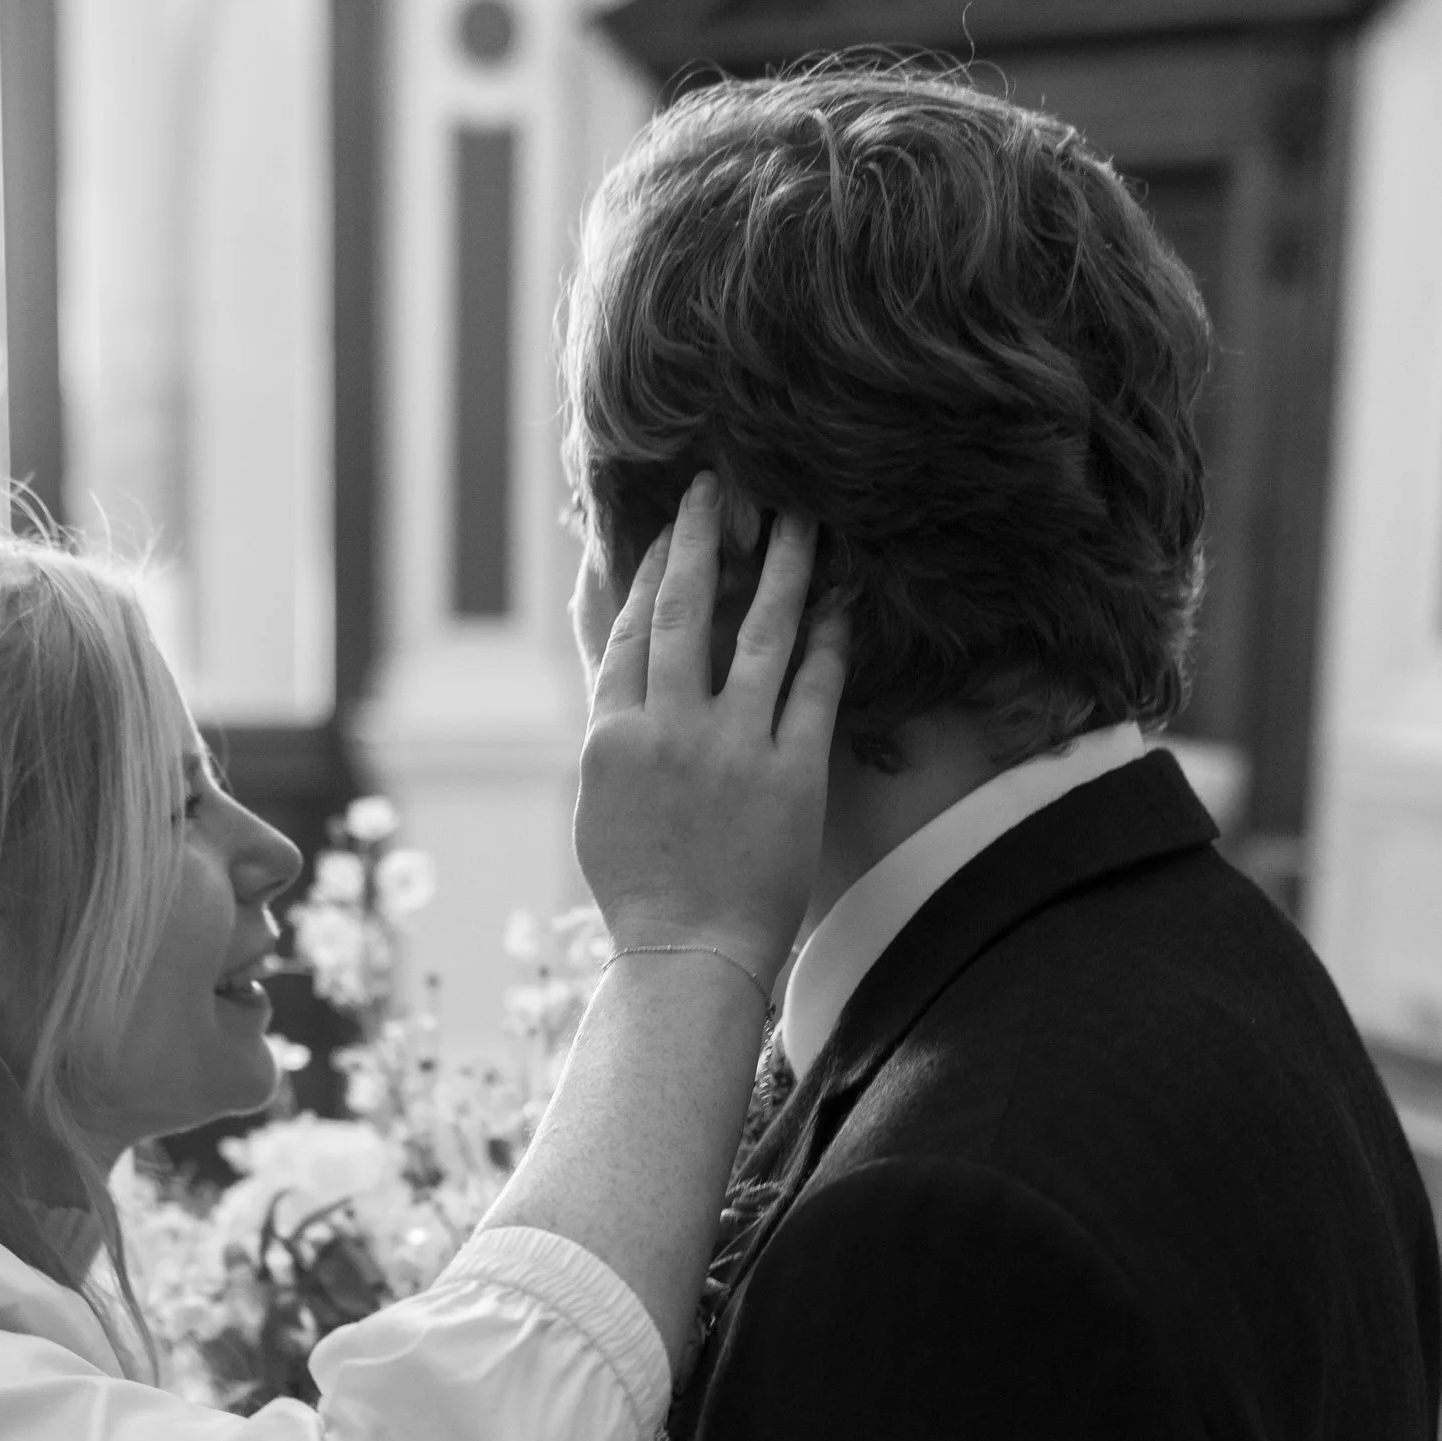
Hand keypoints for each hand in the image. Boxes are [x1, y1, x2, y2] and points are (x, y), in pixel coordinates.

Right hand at [575, 476, 848, 994]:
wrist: (687, 955)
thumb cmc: (640, 890)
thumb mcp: (598, 804)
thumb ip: (609, 731)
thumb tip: (617, 673)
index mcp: (612, 736)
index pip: (629, 632)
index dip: (651, 572)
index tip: (671, 532)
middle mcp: (668, 731)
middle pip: (684, 612)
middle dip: (701, 540)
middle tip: (719, 486)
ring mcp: (731, 750)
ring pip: (756, 635)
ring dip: (779, 569)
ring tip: (797, 521)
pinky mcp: (790, 775)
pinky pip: (815, 689)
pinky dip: (830, 640)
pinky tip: (843, 601)